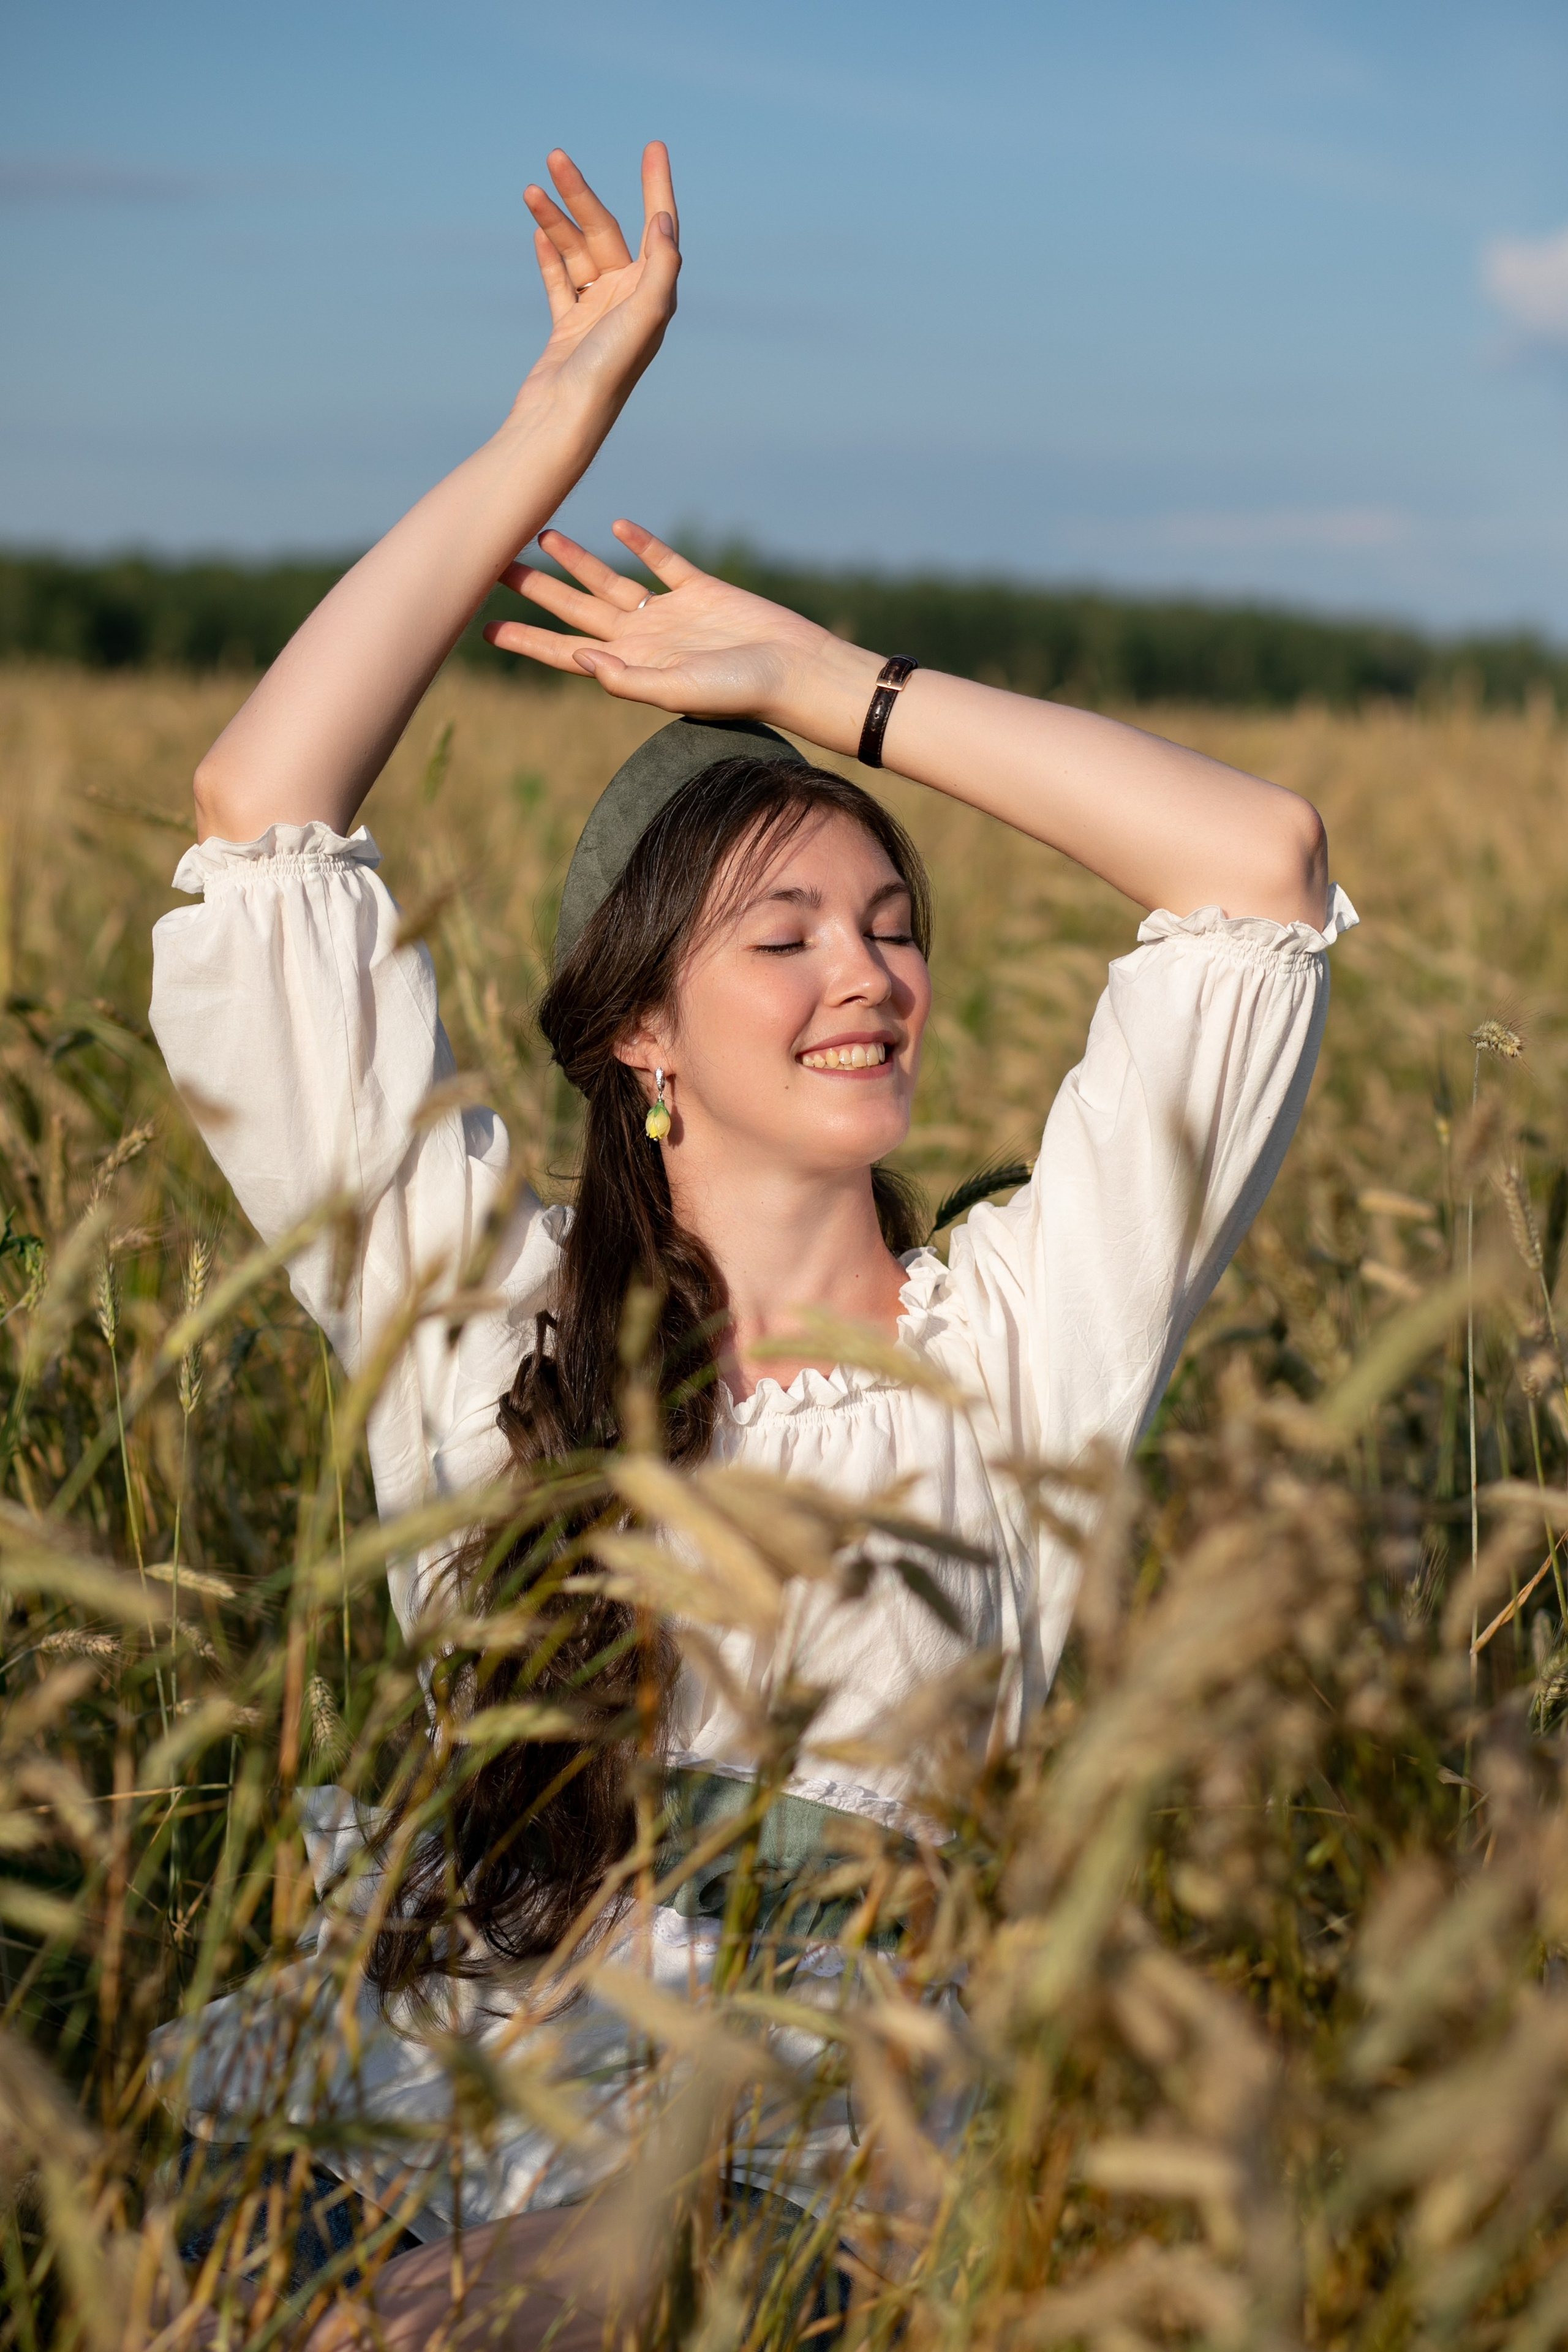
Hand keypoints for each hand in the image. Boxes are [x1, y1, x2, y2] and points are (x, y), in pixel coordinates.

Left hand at [484, 522, 883, 752]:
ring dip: (576, 561)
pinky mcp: (701, 590)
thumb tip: (576, 658)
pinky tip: (617, 528)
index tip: (485, 627)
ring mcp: (670, 614)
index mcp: (631, 666)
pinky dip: (641, 544)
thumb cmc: (740, 693)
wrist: (794, 671)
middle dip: (535, 590)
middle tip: (493, 566)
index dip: (526, 639)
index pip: (565, 650)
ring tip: (542, 536)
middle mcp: (643, 639)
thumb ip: (626, 679)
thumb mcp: (676, 692)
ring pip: (610, 581)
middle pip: (576, 609)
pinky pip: (663, 563)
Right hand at [511, 145, 680, 427]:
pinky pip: (561, 281)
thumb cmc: (608, 372)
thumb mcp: (645, 315)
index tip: (654, 146)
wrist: (563, 420)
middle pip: (605, 232)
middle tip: (555, 157)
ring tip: (531, 191)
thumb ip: (660, 266)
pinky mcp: (569, 327)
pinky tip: (538, 232)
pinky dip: (551, 256)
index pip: (658, 228)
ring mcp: (597, 313)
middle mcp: (629, 301)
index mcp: (653, 295)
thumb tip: (663, 219)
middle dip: (580, 195)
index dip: (657, 186)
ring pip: (577, 252)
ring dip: (556, 220)